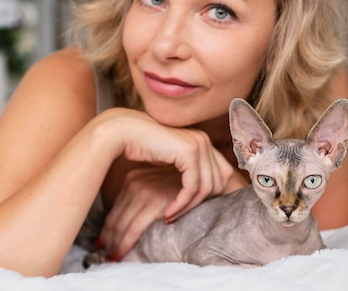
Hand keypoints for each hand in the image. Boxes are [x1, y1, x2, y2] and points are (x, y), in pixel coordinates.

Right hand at [95, 108, 234, 257]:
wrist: (124, 131)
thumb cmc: (143, 147)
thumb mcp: (171, 159)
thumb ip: (188, 170)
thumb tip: (207, 190)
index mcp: (204, 142)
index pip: (222, 175)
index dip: (210, 195)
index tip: (191, 210)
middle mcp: (205, 140)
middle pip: (218, 183)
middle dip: (200, 204)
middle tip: (179, 216)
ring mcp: (199, 144)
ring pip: (206, 187)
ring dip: (189, 207)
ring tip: (171, 217)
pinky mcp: (188, 152)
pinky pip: (192, 187)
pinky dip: (181, 203)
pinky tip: (168, 213)